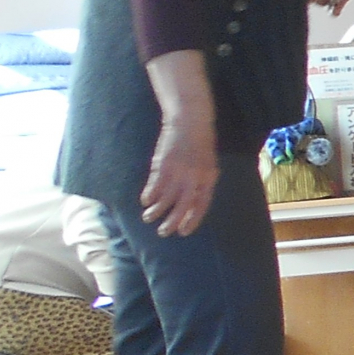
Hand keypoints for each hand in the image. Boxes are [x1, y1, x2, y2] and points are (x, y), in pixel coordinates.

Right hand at [140, 117, 218, 236]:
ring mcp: (179, 172)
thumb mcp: (208, 163)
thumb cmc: (200, 143)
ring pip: (166, 199)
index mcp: (208, 178)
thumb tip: (194, 201)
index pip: (201, 205)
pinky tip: (145, 201)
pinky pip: (155, 186)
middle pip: (182, 207)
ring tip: (148, 218)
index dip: (192, 220)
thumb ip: (202, 182)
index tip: (182, 232)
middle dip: (172, 222)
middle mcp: (194, 178)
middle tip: (163, 232)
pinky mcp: (164, 165)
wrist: (190, 122)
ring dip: (156, 212)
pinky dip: (149, 196)